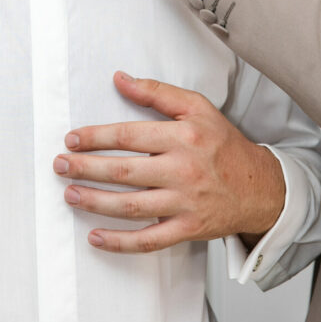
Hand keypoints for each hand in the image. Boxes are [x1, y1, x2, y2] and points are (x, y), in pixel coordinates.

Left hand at [53, 72, 284, 253]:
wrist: (260, 187)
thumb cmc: (223, 144)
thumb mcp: (196, 106)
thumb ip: (156, 91)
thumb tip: (120, 79)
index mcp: (182, 137)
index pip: (128, 136)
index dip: (95, 137)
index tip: (72, 139)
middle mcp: (182, 170)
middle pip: (123, 171)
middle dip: (86, 168)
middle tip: (60, 165)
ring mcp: (184, 203)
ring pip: (131, 206)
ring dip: (95, 202)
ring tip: (70, 194)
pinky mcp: (187, 230)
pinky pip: (149, 241)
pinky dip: (120, 242)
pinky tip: (96, 237)